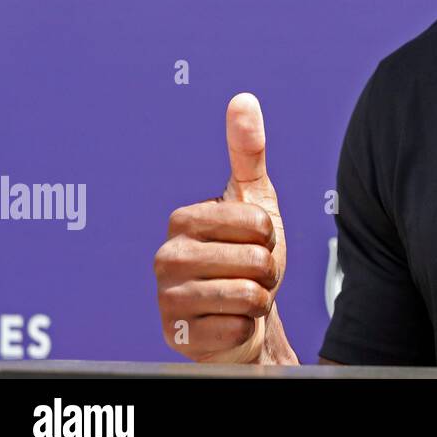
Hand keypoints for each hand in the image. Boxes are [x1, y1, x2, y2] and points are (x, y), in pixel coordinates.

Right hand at [154, 93, 295, 362]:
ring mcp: (167, 300)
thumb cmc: (248, 255)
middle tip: (251, 273)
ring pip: (247, 295)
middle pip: (254, 261)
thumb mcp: (255, 200)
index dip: (270, 236)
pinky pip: (236, 328)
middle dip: (267, 270)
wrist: (244, 315)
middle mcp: (166, 258)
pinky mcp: (177, 337)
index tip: (255, 241)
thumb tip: (243, 99)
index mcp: (183, 220)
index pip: (258, 224)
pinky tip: (229, 322)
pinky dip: (245, 327)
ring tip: (243, 296)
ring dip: (259, 298)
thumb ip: (248, 151)